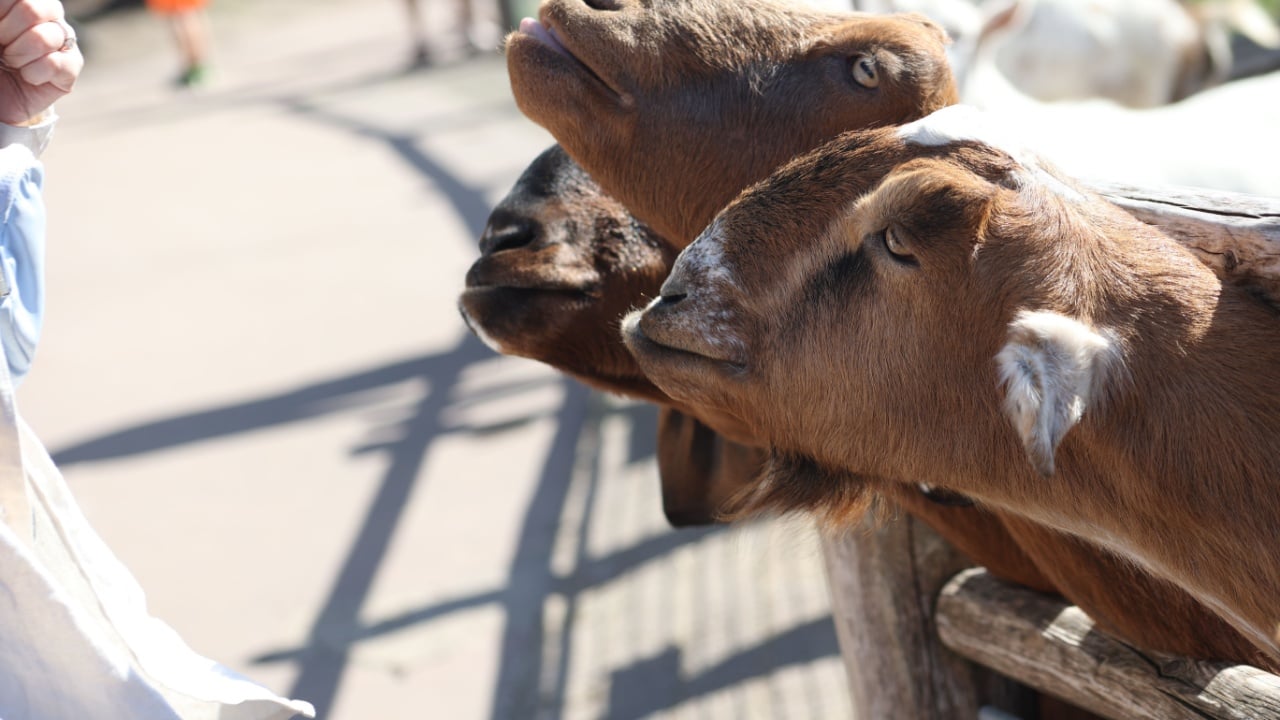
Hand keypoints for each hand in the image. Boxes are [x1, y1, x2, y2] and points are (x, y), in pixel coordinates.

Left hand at [0, 0, 82, 124]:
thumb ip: (0, 16)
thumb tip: (23, 22)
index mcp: (24, 3)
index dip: (1, 12)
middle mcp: (47, 17)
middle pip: (33, 9)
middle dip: (8, 32)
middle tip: (1, 46)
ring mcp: (63, 41)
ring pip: (45, 37)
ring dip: (19, 55)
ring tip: (12, 63)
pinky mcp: (72, 68)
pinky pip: (56, 64)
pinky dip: (33, 74)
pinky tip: (28, 78)